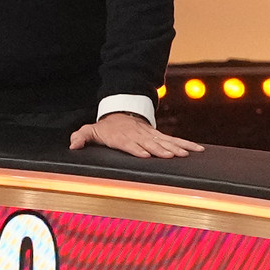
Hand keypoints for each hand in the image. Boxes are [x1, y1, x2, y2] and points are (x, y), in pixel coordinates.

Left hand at [69, 110, 202, 157]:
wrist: (121, 114)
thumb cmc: (106, 128)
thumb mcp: (91, 130)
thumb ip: (81, 137)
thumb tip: (72, 144)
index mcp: (122, 136)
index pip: (129, 143)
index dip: (137, 149)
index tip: (145, 155)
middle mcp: (138, 135)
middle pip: (150, 143)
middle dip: (160, 149)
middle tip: (170, 156)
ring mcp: (150, 135)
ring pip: (164, 141)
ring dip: (176, 147)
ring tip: (186, 154)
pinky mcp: (159, 136)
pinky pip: (174, 140)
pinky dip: (186, 144)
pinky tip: (196, 150)